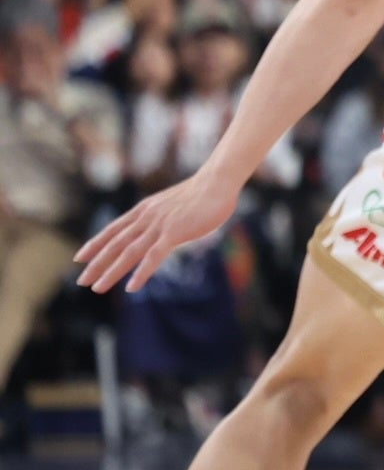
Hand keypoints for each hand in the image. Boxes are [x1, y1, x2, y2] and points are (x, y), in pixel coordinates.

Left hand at [75, 171, 238, 292]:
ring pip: (129, 252)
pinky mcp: (174, 232)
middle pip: (115, 243)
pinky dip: (141, 273)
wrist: (218, 182)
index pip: (113, 229)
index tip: (80, 257)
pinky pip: (154, 256)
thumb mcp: (173, 204)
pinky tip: (131, 287)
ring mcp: (159, 225)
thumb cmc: (202, 193)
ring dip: (111, 271)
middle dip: (97, 263)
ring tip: (97, 288)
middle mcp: (146, 217)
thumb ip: (163, 217)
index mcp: (145, 209)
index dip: (95, 244)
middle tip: (82, 281)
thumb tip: (161, 228)